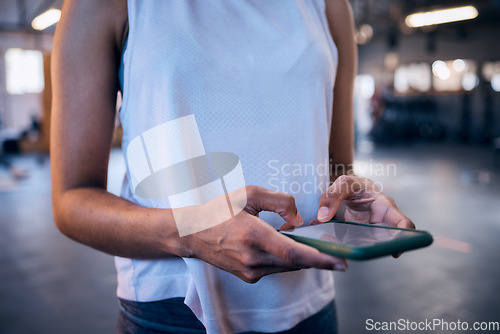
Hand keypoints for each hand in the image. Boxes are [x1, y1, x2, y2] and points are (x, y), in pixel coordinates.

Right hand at [184, 185, 347, 282]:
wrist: (192, 232)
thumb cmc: (219, 209)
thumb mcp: (249, 194)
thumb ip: (280, 201)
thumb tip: (299, 220)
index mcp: (254, 235)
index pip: (293, 253)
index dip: (320, 259)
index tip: (341, 263)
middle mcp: (252, 258)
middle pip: (295, 262)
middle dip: (317, 257)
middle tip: (334, 251)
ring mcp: (250, 271)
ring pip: (287, 267)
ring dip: (300, 257)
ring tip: (307, 243)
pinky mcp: (248, 276)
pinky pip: (276, 269)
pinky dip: (285, 259)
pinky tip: (283, 246)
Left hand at [316, 175, 414, 256]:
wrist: (347, 191)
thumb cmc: (354, 185)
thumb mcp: (344, 183)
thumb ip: (333, 196)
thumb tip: (323, 216)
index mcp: (384, 206)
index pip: (402, 222)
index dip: (405, 236)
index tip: (396, 248)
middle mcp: (381, 222)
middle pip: (388, 241)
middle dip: (381, 249)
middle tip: (367, 254)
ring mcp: (369, 232)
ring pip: (369, 247)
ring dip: (357, 250)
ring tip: (343, 251)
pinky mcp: (357, 238)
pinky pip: (353, 246)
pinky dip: (341, 246)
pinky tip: (330, 244)